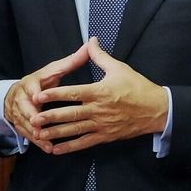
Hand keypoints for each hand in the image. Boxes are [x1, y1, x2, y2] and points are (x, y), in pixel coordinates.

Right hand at [4, 43, 92, 152]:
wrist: (18, 93)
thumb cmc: (42, 81)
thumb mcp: (54, 70)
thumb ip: (71, 61)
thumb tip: (91, 44)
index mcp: (31, 82)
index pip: (31, 86)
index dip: (35, 92)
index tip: (38, 97)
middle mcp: (22, 97)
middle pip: (25, 108)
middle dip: (32, 116)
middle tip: (40, 124)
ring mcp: (19, 112)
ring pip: (26, 123)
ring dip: (35, 132)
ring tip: (48, 141)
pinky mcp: (21, 124)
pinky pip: (29, 134)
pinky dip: (38, 142)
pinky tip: (49, 148)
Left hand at [31, 38, 169, 154]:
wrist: (157, 109)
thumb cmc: (139, 88)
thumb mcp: (120, 68)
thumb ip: (100, 56)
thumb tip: (91, 41)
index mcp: (100, 91)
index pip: (73, 93)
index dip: (55, 94)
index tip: (38, 96)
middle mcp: (99, 109)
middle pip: (71, 114)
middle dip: (50, 118)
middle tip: (33, 120)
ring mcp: (102, 124)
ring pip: (75, 130)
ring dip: (56, 133)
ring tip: (39, 135)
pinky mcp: (106, 136)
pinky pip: (85, 142)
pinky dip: (70, 147)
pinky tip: (56, 150)